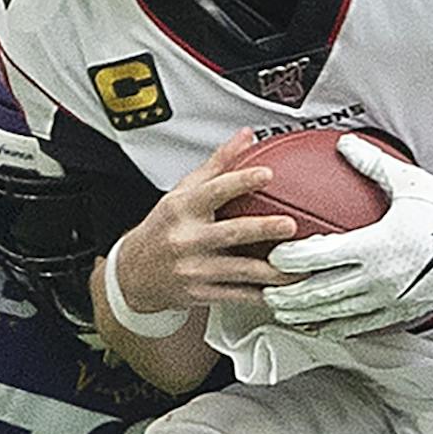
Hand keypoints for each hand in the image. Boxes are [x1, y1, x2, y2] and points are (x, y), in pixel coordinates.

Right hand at [107, 129, 297, 318]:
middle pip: (230, 233)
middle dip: (263, 229)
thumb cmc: (163, 228)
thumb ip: (217, 165)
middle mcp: (187, 239)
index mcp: (183, 209)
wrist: (134, 273)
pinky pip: (236, 295)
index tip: (266, 174)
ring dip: (272, 272)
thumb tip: (245, 137)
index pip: (214, 191)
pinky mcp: (201, 294)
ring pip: (239, 271)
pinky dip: (261, 295)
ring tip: (298, 268)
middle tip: (290, 225)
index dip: (241, 181)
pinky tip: (282, 292)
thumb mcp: (182, 192)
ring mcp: (194, 269)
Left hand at [263, 135, 432, 336]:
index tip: (270, 251)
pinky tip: (317, 325)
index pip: (318, 256)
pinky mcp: (400, 313)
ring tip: (280, 310)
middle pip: (317, 293)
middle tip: (262, 288)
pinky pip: (358, 326)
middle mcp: (378, 279)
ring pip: (333, 315)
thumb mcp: (410, 183)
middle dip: (285, 294)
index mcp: (376, 245)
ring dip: (303, 315)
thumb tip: (343, 144)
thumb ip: (371, 164)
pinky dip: (331, 327)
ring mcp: (388, 300)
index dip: (288, 256)